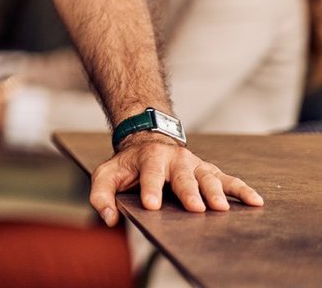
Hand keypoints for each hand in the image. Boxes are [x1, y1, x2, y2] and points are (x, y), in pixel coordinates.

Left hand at [88, 135, 264, 226]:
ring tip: (221, 208)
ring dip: (215, 192)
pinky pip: (229, 180)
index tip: (152, 204)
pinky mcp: (210, 171)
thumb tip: (108, 218)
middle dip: (189, 192)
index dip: (150, 189)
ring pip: (208, 177)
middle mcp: (175, 160)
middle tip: (195, 207)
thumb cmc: (128, 164)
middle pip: (183, 177)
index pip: (149, 174)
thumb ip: (101, 194)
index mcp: (149, 158)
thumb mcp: (107, 173)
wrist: (147, 139)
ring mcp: (195, 165)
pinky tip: (255, 201)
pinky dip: (242, 190)